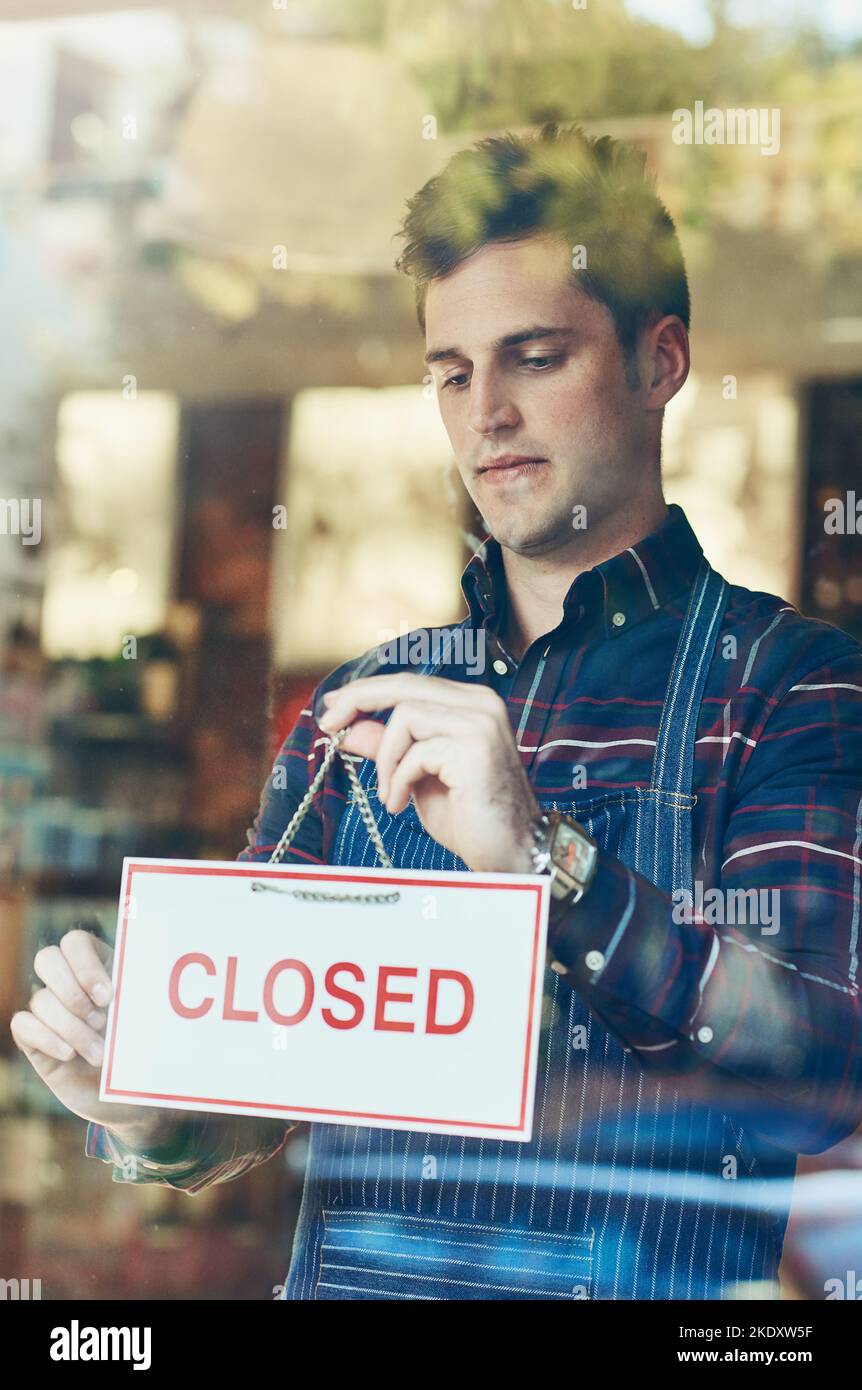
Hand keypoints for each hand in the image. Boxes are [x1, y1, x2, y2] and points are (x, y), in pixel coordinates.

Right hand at [10, 928, 176, 1141]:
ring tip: (100, 1054)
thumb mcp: (148, 1021)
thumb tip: (144, 976)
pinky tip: (69, 1054)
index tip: (107, 997)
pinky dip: (46, 1037)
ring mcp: (50, 1010)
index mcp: (99, 966)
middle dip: (73, 992)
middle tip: (101, 1021)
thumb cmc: (144, 1052)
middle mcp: (69, 983)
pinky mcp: (35, 1039)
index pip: (75, 942)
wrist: (130, 1098)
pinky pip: (23, 1024)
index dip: (86, 965)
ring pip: (40, 999)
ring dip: (72, 1028)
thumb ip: (139, 997)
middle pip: (47, 959)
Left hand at [318, 673, 539, 872]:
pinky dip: (398, 780)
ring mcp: (481, 722)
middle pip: (403, 686)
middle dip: (358, 702)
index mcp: (470, 702)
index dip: (366, 691)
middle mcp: (480, 703)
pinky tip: (401, 804)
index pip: (409, 683)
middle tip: (329, 726)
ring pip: (405, 717)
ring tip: (389, 794)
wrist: (510, 850)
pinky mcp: (475, 747)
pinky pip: (414, 753)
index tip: (332, 707)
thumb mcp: (417, 774)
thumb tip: (348, 727)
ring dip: (385, 760)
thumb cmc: (468, 815)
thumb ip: (388, 746)